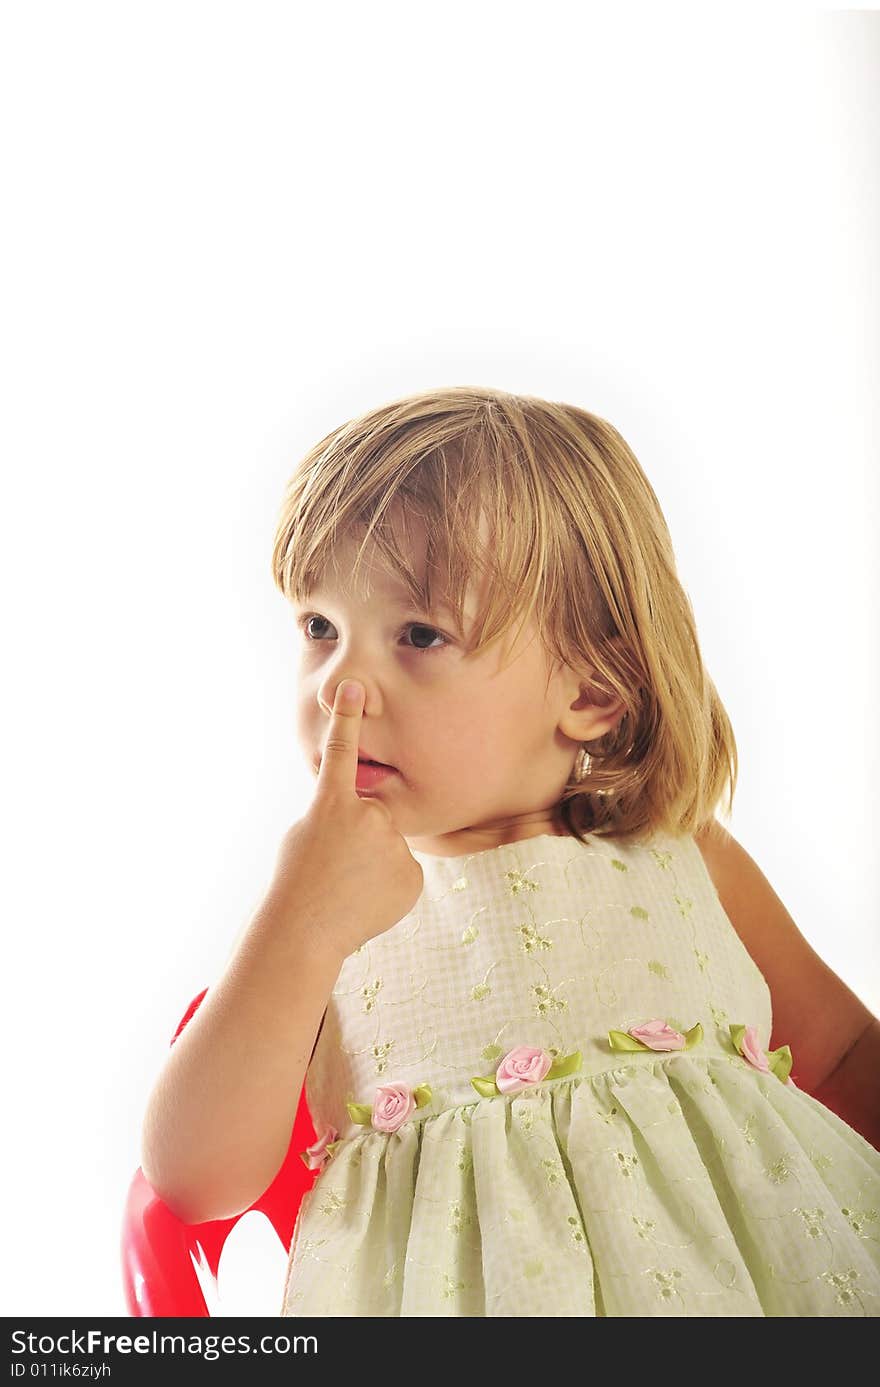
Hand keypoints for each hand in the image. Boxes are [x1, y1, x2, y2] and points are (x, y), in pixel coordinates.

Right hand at [269, 681, 423, 956]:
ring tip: (348, 888)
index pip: (342, 751)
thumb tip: (366, 822)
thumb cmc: (297, 883)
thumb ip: (338, 816)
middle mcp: (368, 816)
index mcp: (332, 803)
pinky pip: (401, 872)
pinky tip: (366, 900)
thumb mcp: (307, 835)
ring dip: (372, 864)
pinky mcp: (411, 874)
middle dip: (360, 838)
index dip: (347, 717)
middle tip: (336, 868)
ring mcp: (393, 845)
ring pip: (388, 847)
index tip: (354, 687)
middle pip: (373, 818)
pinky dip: (387, 885)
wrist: (305, 931)